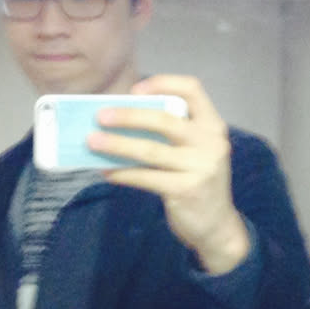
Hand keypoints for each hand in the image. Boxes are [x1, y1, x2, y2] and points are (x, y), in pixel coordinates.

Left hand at [90, 75, 250, 274]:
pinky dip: (123, 173)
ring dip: (117, 145)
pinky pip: (146, 177)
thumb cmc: (197, 180)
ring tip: (92, 142)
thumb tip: (120, 119)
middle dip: (128, 116)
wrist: (217, 225)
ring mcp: (201, 167)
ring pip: (150, 150)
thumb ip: (171, 134)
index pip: (193, 89)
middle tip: (100, 116)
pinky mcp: (186, 190)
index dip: (163, 83)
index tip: (134, 91)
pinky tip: (106, 171)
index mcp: (213, 125)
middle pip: (164, 119)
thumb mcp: (195, 151)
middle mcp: (210, 142)